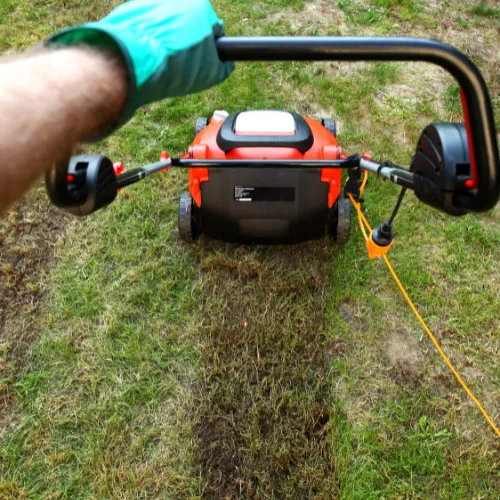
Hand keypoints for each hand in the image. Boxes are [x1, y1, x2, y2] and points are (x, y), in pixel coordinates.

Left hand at [48, 0, 233, 135]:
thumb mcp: (210, 73)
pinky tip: (146, 57)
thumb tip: (226, 64)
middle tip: (179, 66)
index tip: (201, 64)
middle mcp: (179, 0)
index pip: (214, 30)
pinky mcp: (132, 9)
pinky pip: (147, 27)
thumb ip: (223, 66)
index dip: (210, 51)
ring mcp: (154, 2)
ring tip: (161, 64)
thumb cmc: (175, 65)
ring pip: (167, 27)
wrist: (134, 60)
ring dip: (167, 43)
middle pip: (189, 27)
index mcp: (201, 8)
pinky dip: (148, 40)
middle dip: (187, 44)